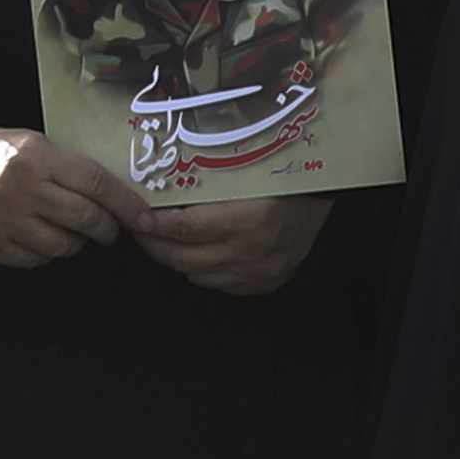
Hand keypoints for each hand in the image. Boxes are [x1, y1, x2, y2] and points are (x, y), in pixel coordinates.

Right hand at [0, 121, 142, 266]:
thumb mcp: (34, 144)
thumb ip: (70, 168)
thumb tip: (118, 196)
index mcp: (37, 158)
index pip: (96, 184)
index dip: (127, 205)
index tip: (145, 219)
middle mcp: (21, 190)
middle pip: (85, 220)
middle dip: (107, 229)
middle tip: (110, 229)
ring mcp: (4, 221)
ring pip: (64, 246)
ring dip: (77, 242)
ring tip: (70, 229)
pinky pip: (36, 259)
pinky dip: (46, 251)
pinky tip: (40, 235)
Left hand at [136, 190, 333, 296]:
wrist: (323, 196)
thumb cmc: (281, 176)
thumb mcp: (243, 174)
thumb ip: (205, 189)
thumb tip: (160, 197)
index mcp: (248, 219)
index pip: (184, 228)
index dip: (154, 224)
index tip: (136, 216)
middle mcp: (252, 252)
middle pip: (183, 257)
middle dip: (154, 245)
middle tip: (139, 229)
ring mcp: (259, 273)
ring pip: (196, 274)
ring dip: (176, 258)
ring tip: (164, 241)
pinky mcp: (265, 284)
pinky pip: (219, 284)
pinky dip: (203, 270)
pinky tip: (199, 254)